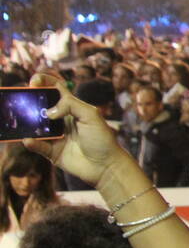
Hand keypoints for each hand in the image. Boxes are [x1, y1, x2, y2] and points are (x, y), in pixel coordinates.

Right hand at [22, 72, 131, 187]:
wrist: (106, 166)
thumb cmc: (103, 139)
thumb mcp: (91, 115)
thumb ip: (71, 105)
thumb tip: (49, 111)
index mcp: (73, 107)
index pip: (56, 89)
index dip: (45, 82)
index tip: (35, 81)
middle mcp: (62, 120)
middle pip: (41, 106)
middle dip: (31, 101)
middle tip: (24, 100)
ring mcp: (56, 135)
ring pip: (35, 126)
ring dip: (28, 122)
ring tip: (24, 120)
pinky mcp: (52, 151)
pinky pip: (37, 145)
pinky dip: (32, 142)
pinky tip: (29, 140)